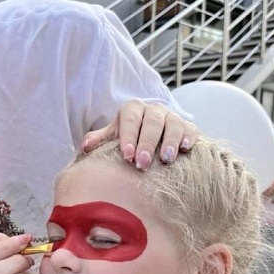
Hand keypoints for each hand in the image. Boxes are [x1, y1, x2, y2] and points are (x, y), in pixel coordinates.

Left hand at [82, 100, 198, 170]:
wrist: (150, 134)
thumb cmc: (127, 138)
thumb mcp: (112, 136)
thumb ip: (100, 139)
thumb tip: (84, 147)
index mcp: (132, 109)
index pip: (130, 119)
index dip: (128, 136)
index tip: (127, 156)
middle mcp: (153, 110)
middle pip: (151, 122)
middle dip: (147, 143)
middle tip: (142, 164)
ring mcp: (171, 117)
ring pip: (173, 124)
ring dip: (169, 141)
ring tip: (165, 159)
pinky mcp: (187, 126)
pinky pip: (190, 129)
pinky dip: (188, 138)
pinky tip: (184, 150)